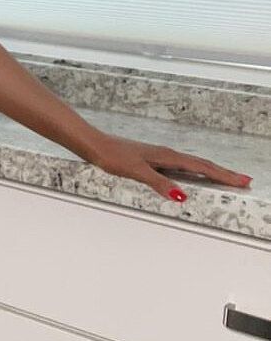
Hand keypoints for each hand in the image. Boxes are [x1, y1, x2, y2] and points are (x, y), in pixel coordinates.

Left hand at [83, 133, 253, 201]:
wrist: (96, 145)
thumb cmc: (113, 155)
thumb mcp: (136, 171)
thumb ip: (159, 183)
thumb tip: (181, 195)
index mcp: (168, 157)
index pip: (202, 168)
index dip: (223, 176)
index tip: (242, 181)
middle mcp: (167, 154)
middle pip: (202, 165)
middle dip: (224, 173)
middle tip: (244, 181)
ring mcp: (160, 156)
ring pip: (193, 164)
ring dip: (211, 171)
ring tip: (226, 178)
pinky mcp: (153, 159)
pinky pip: (182, 165)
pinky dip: (194, 171)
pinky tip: (193, 175)